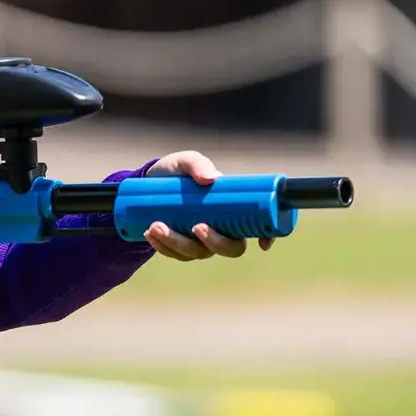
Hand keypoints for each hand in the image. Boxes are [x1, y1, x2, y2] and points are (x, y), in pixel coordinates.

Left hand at [142, 151, 275, 260]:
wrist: (148, 182)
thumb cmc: (177, 171)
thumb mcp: (185, 161)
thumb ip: (196, 164)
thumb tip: (210, 179)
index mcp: (234, 209)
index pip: (259, 227)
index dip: (267, 237)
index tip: (263, 244)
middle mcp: (223, 229)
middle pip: (231, 249)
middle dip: (215, 242)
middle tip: (196, 226)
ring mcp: (202, 242)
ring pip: (198, 253)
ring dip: (178, 243)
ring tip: (156, 225)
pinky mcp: (181, 248)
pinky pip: (176, 254)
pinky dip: (162, 246)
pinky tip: (149, 233)